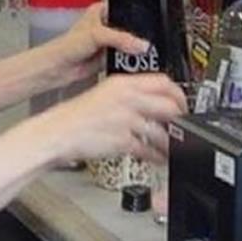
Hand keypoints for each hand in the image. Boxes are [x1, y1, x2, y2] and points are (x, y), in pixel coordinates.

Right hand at [41, 74, 186, 165]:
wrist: (58, 132)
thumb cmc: (78, 116)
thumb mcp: (105, 94)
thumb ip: (131, 96)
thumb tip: (154, 102)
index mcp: (123, 83)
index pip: (164, 81)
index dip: (178, 94)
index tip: (182, 103)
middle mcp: (127, 99)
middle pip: (170, 106)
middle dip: (181, 119)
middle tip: (183, 127)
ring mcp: (126, 120)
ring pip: (162, 131)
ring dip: (171, 143)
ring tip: (173, 148)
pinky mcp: (122, 141)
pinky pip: (148, 150)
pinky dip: (156, 157)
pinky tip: (157, 159)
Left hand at [45, 3, 148, 86]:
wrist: (58, 68)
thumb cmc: (66, 45)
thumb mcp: (96, 35)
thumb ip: (120, 38)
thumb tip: (141, 44)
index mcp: (102, 9)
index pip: (126, 7)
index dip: (139, 14)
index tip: (151, 22)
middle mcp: (107, 24)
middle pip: (131, 27)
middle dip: (140, 35)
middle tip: (151, 41)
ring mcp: (109, 41)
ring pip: (130, 44)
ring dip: (136, 50)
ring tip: (148, 53)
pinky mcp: (110, 57)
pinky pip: (127, 58)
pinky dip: (132, 61)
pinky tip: (139, 63)